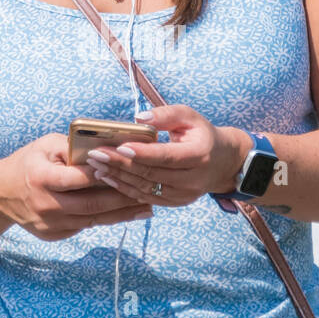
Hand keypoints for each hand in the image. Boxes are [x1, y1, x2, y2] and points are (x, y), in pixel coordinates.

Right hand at [0, 133, 154, 240]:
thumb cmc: (28, 162)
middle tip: (149, 192)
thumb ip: (73, 147)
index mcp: (41, 178)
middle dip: (123, 199)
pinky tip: (125, 213)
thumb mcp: (45, 145)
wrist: (1, 193)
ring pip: (93, 220)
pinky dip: (106, 219)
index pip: (78, 178)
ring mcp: (49, 224)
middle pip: (92, 205)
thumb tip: (105, 149)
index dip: (105, 174)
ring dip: (122, 214)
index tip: (130, 169)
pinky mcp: (54, 234)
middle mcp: (45, 205)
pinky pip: (85, 226)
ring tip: (147, 207)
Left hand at [84, 105, 251, 206]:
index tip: (119, 147)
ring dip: (118, 178)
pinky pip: (147, 198)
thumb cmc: (201, 134)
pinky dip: (126, 189)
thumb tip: (139, 119)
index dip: (142, 153)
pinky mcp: (176, 202)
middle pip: (151, 174)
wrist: (223, 162)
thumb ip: (166, 114)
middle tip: (95, 155)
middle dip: (120, 165)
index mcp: (199, 155)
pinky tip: (109, 179)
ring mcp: (184, 194)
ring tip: (96, 167)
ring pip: (146, 188)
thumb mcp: (189, 116)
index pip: (166, 156)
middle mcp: (193, 179)